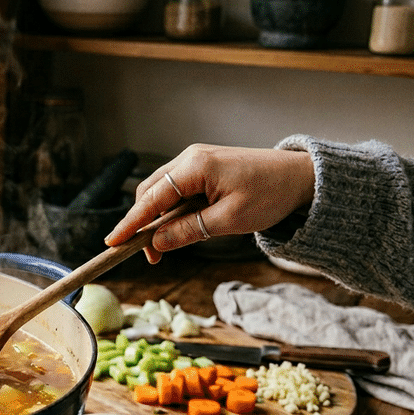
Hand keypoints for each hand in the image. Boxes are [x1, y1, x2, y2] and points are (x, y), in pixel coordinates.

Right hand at [104, 144, 315, 262]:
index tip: (112, 242)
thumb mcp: (229, 220)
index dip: (130, 223)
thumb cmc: (270, 195)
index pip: (151, 199)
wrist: (301, 176)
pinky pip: (176, 189)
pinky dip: (171, 210)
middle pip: (150, 193)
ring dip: (158, 219)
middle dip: (143, 225)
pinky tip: (177, 228)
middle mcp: (189, 158)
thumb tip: (157, 242)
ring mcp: (195, 161)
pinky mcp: (203, 167)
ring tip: (162, 247)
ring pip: (161, 192)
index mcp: (194, 167)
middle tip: (150, 256)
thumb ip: (189, 230)